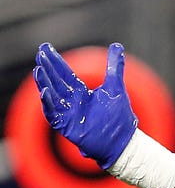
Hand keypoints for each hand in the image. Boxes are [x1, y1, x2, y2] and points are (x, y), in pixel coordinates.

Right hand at [32, 42, 137, 168]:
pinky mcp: (67, 126)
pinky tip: (44, 91)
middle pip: (56, 82)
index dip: (55, 61)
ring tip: (38, 70)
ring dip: (44, 83)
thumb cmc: (120, 117)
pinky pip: (53, 114)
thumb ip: (114, 67)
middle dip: (48, 68)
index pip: (65, 74)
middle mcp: (73, 102)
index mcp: (82, 93)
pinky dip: (48, 103)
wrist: (124, 141)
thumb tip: (117, 46)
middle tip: (40, 54)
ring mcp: (69, 114)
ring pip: (52, 96)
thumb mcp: (116, 87)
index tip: (46, 48)